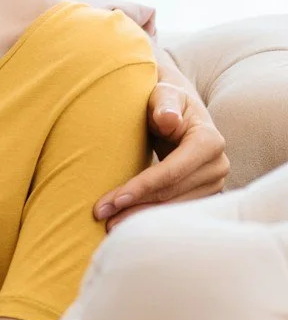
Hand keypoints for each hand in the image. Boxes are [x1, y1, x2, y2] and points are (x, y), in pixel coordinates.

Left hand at [96, 76, 229, 229]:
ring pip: (174, 207)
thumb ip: (164, 102)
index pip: (172, 171)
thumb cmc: (164, 102)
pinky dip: (151, 217)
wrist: (176, 113)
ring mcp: (213, 183)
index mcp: (209, 141)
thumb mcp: (164, 94)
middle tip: (102, 217)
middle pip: (171, 193)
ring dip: (141, 217)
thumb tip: (168, 119)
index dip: (143, 187)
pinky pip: (175, 211)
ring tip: (109, 225)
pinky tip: (127, 223)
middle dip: (135, 206)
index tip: (114, 200)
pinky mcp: (203, 194)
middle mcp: (217, 165)